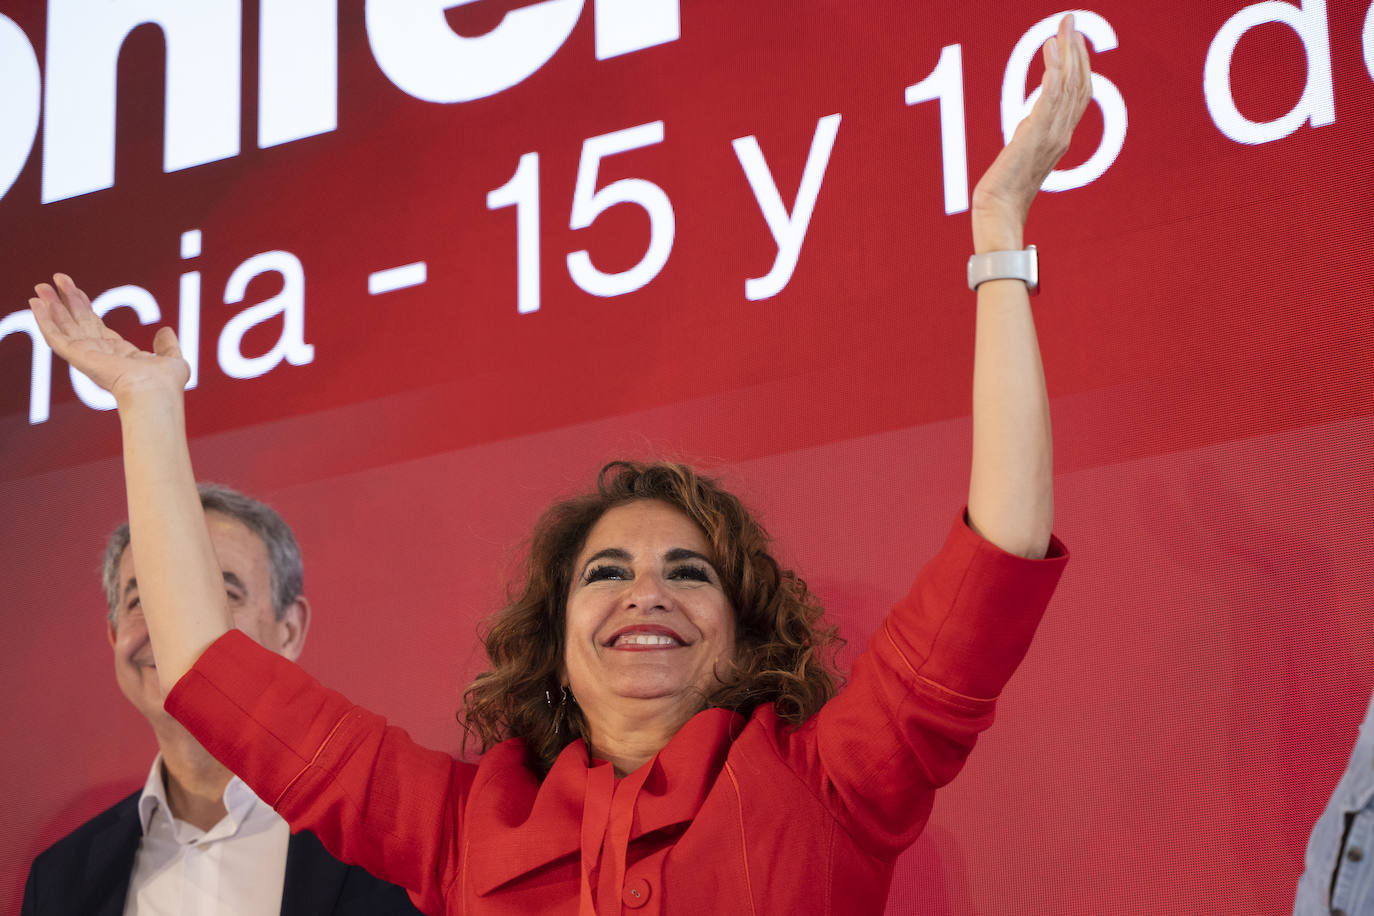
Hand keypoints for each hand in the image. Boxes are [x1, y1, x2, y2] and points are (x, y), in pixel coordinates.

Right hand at [29, 274, 188, 401]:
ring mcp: (85, 355)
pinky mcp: (76, 356)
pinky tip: (36, 303)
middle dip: (66, 301)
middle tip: (55, 279)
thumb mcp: (172, 360)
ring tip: (40, 285)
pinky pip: (54, 335)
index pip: (96, 326)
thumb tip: (165, 330)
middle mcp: (99, 354)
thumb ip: (167, 346)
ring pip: (63, 325)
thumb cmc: (166, 384)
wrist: (154, 392)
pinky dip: (44, 319)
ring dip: (51, 305)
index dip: (85, 307)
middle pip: (77, 322)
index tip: (76, 291)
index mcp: (118, 354)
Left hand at [971, 13, 1092, 250]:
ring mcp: (1052, 135)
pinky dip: (1053, 73)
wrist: (999, 209)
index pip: (1079, 92)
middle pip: (1079, 83)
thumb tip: (1029, 121)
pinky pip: (1050, 99)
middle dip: (1076, 49)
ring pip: (1068, 86)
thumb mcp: (1024, 153)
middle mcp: (1063, 133)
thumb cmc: (1006, 189)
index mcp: (1062, 136)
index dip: (1080, 64)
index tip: (1072, 38)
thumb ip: (1032, 134)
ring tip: (1060, 29)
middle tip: (1069, 21)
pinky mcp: (1035, 136)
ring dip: (1066, 53)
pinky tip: (1049, 52)